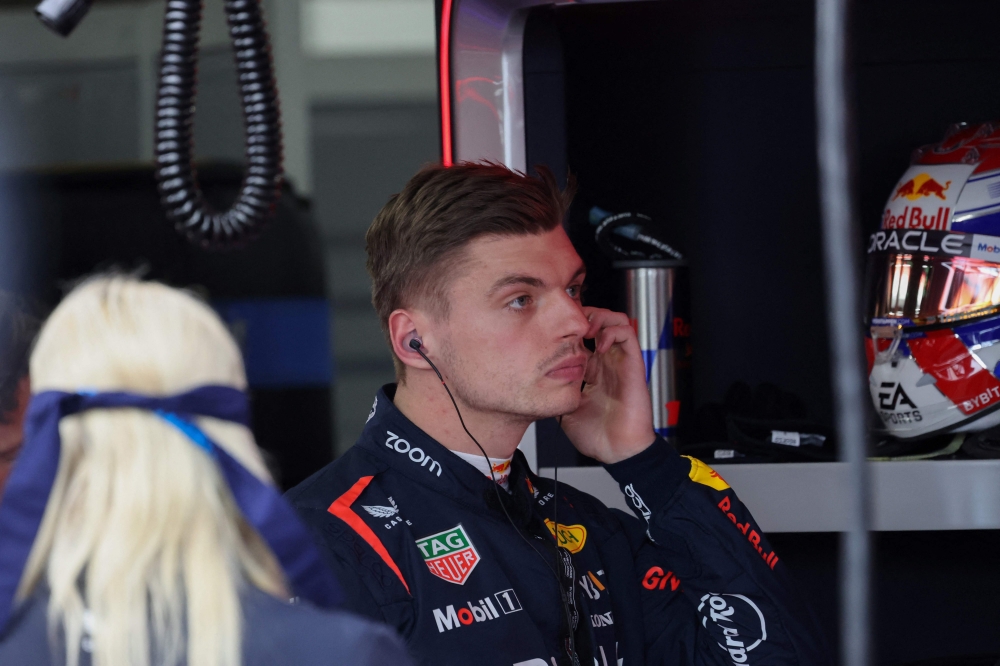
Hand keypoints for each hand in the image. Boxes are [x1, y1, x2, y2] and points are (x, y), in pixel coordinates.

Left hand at [559, 307, 656, 463]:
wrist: (618, 451)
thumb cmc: (597, 435)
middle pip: (599, 322)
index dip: (569, 328)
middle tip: (568, 323)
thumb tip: (533, 386)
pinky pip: (628, 333)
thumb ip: (554, 393)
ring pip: (615, 320)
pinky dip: (612, 331)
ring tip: (585, 329)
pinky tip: (598, 343)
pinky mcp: (633, 364)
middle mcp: (606, 363)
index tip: (552, 330)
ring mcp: (620, 362)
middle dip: (583, 315)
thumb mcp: (565, 409)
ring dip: (600, 317)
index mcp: (592, 371)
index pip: (582, 338)